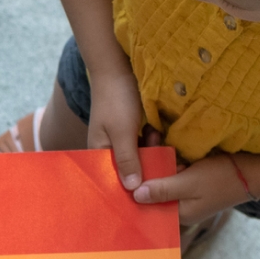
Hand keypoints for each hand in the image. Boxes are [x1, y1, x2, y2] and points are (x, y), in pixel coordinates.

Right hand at [85, 68, 150, 191]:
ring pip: (139, 157)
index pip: (113, 181)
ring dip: (151, 151)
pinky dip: (151, 141)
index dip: (131, 187)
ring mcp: (120, 141)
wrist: (117, 68)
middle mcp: (108, 151)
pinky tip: (156, 131)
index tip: (151, 190)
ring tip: (155, 134)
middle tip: (161, 158)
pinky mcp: (130, 132)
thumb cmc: (115, 100)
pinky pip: (143, 145)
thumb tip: (132, 189)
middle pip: (128, 171)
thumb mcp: (122, 133)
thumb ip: (128, 160)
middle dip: (146, 166)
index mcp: (98, 154)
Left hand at [133, 153, 253, 225]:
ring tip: (153, 136)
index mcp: (178, 213)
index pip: (149, 204)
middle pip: (155, 189)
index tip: (129, 167)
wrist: (253, 170)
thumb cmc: (221, 178)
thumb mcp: (189, 183)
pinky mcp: (192, 181)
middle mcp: (180, 206)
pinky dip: (169, 158)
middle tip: (146, 141)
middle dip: (148, 167)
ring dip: (158, 158)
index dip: (137, 186)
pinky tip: (163, 142)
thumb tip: (135, 196)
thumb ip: (162, 189)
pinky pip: (173, 171)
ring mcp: (187, 193)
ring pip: (163, 177)